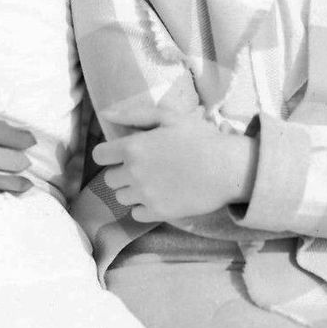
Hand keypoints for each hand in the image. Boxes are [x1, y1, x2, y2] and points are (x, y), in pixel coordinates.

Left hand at [93, 107, 256, 222]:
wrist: (227, 168)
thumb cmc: (198, 138)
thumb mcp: (166, 116)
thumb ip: (132, 114)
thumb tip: (104, 113)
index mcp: (132, 147)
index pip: (99, 155)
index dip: (108, 154)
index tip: (121, 154)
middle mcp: (133, 172)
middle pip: (109, 178)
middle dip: (122, 172)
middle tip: (143, 167)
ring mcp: (145, 194)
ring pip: (121, 197)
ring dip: (131, 190)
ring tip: (152, 182)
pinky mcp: (158, 212)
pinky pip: (136, 214)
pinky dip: (143, 207)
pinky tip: (158, 196)